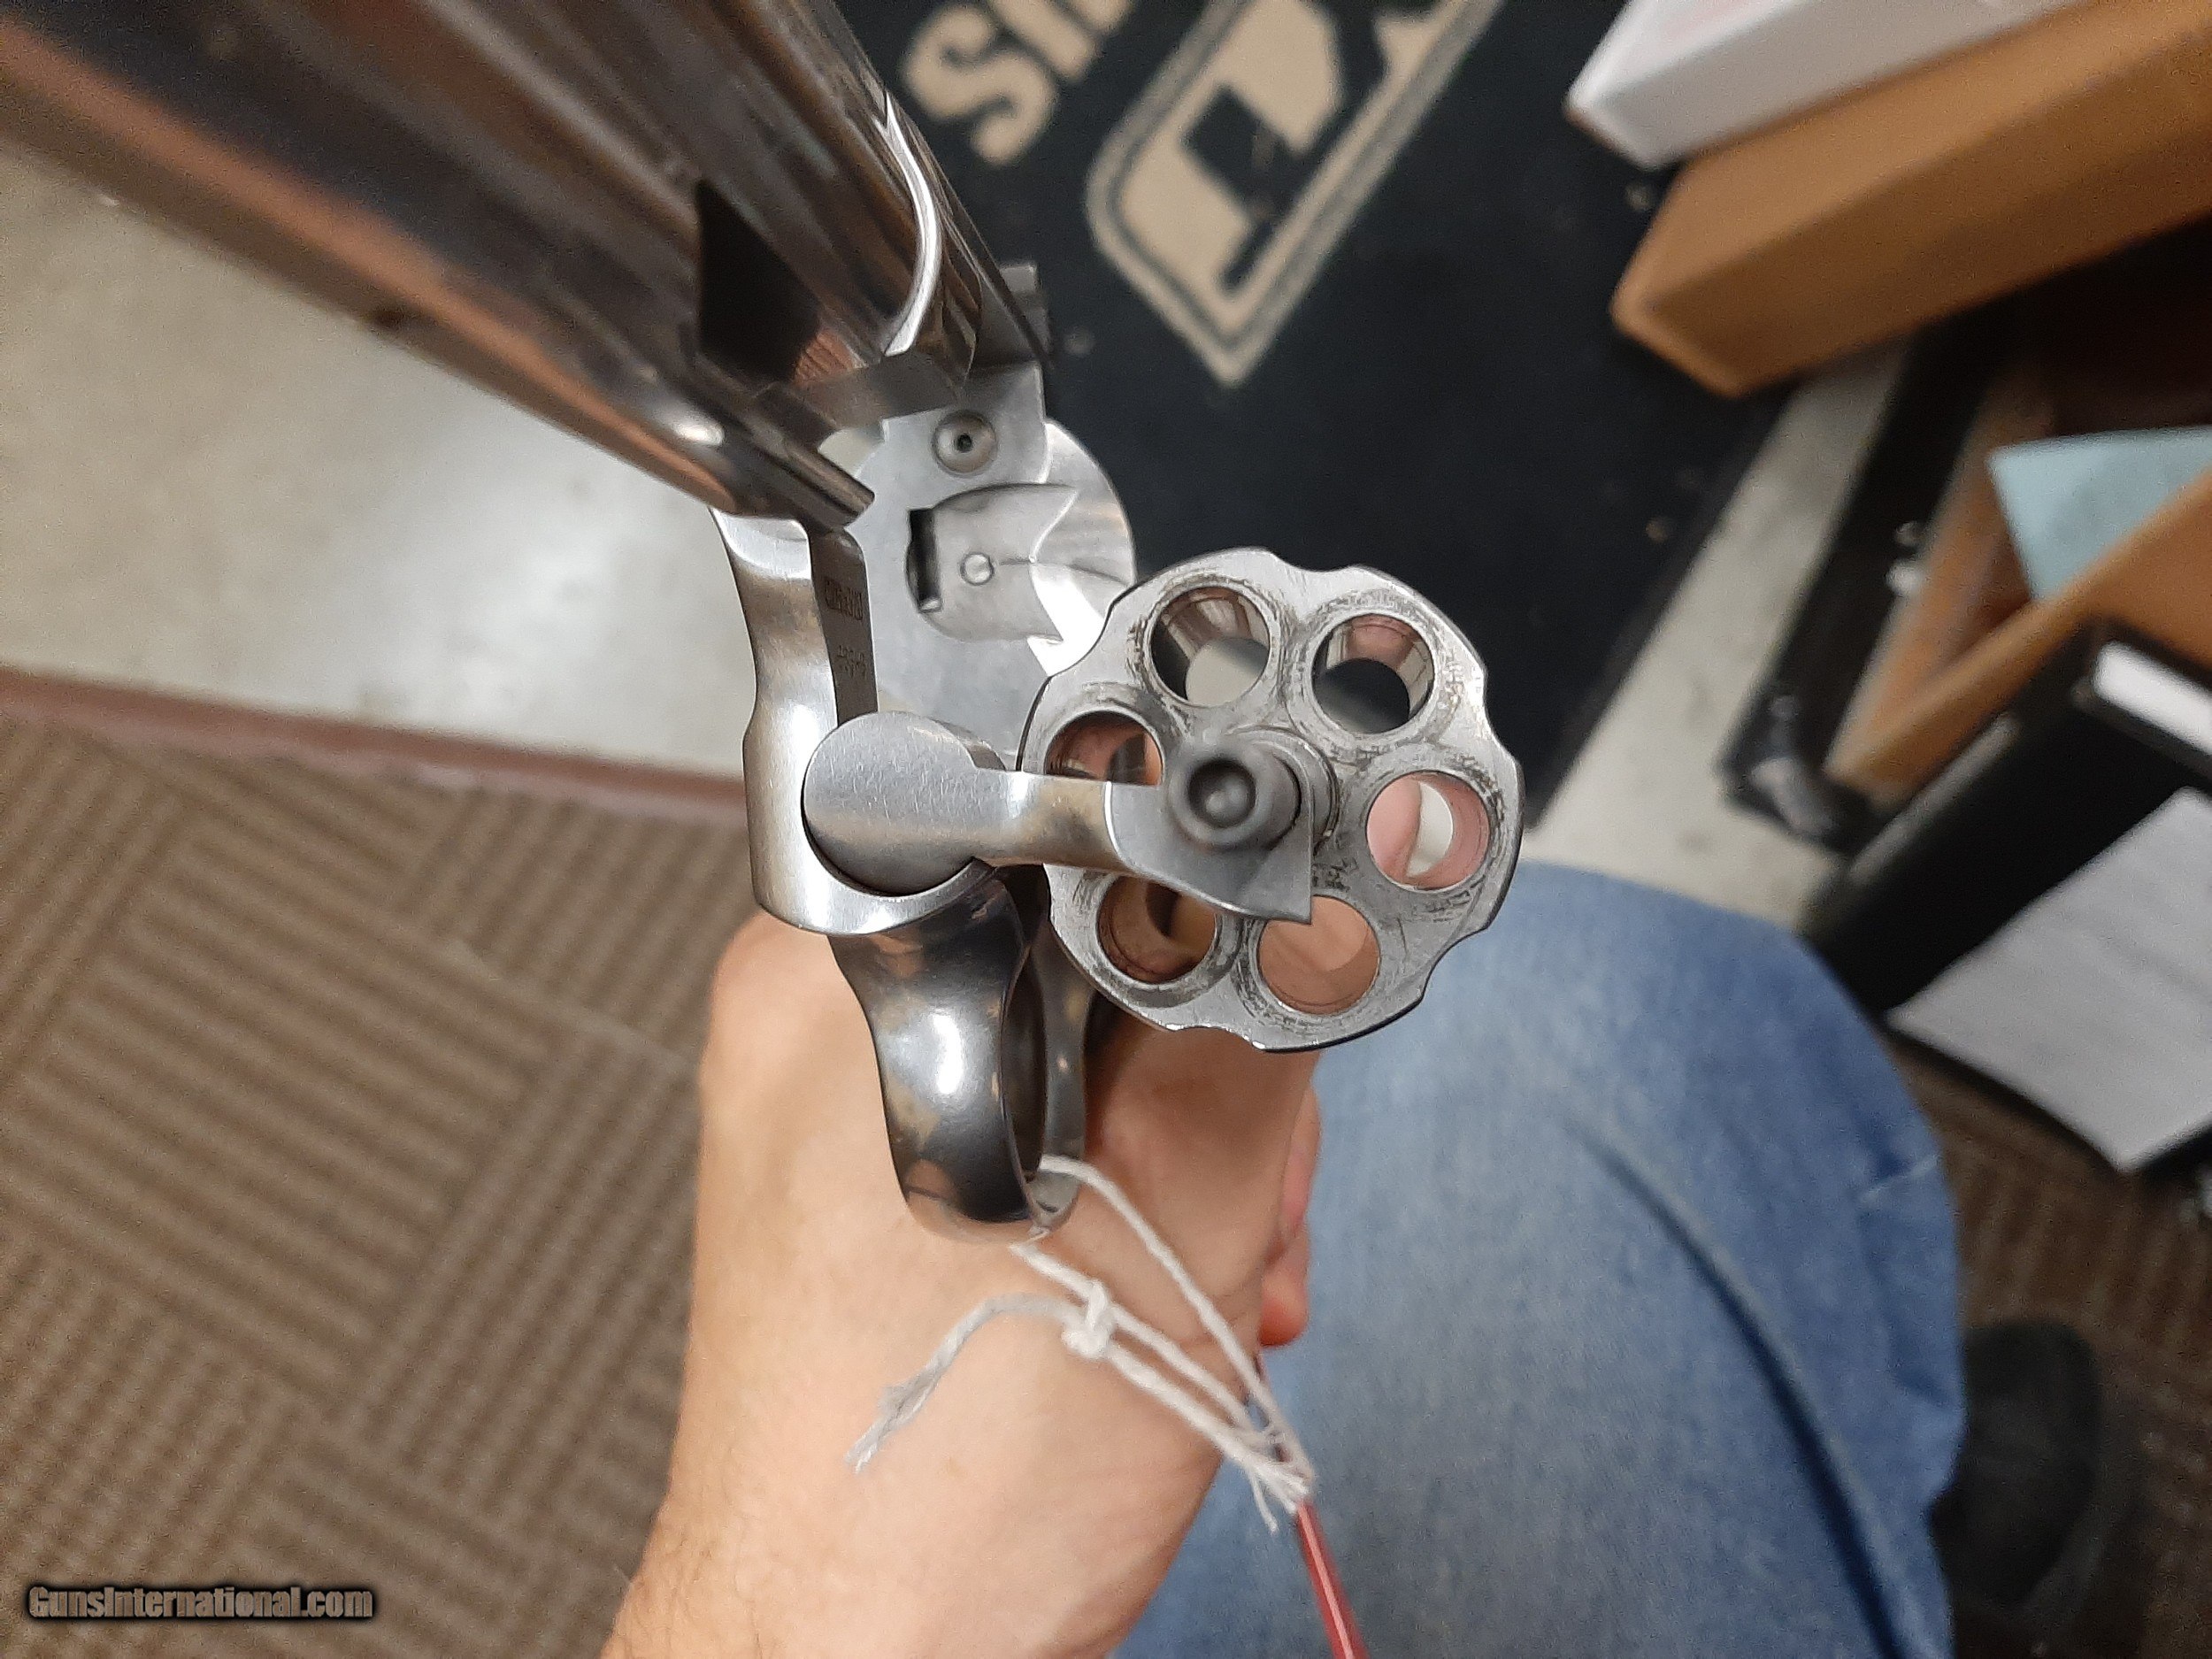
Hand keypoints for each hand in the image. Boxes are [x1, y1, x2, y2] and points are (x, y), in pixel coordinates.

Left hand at [605, 787, 1416, 1657]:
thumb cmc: (929, 1507)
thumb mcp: (1163, 1229)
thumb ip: (1243, 1033)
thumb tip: (1311, 906)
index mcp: (843, 979)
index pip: (1060, 823)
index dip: (1194, 902)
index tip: (1256, 989)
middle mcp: (814, 1021)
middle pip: (1079, 935)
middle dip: (1204, 1057)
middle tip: (1242, 1184)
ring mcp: (831, 1109)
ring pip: (1072, 1038)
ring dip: (1179, 1140)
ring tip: (1205, 1266)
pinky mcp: (864, 1186)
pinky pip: (1030, 1121)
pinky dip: (1119, 1187)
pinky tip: (1155, 1282)